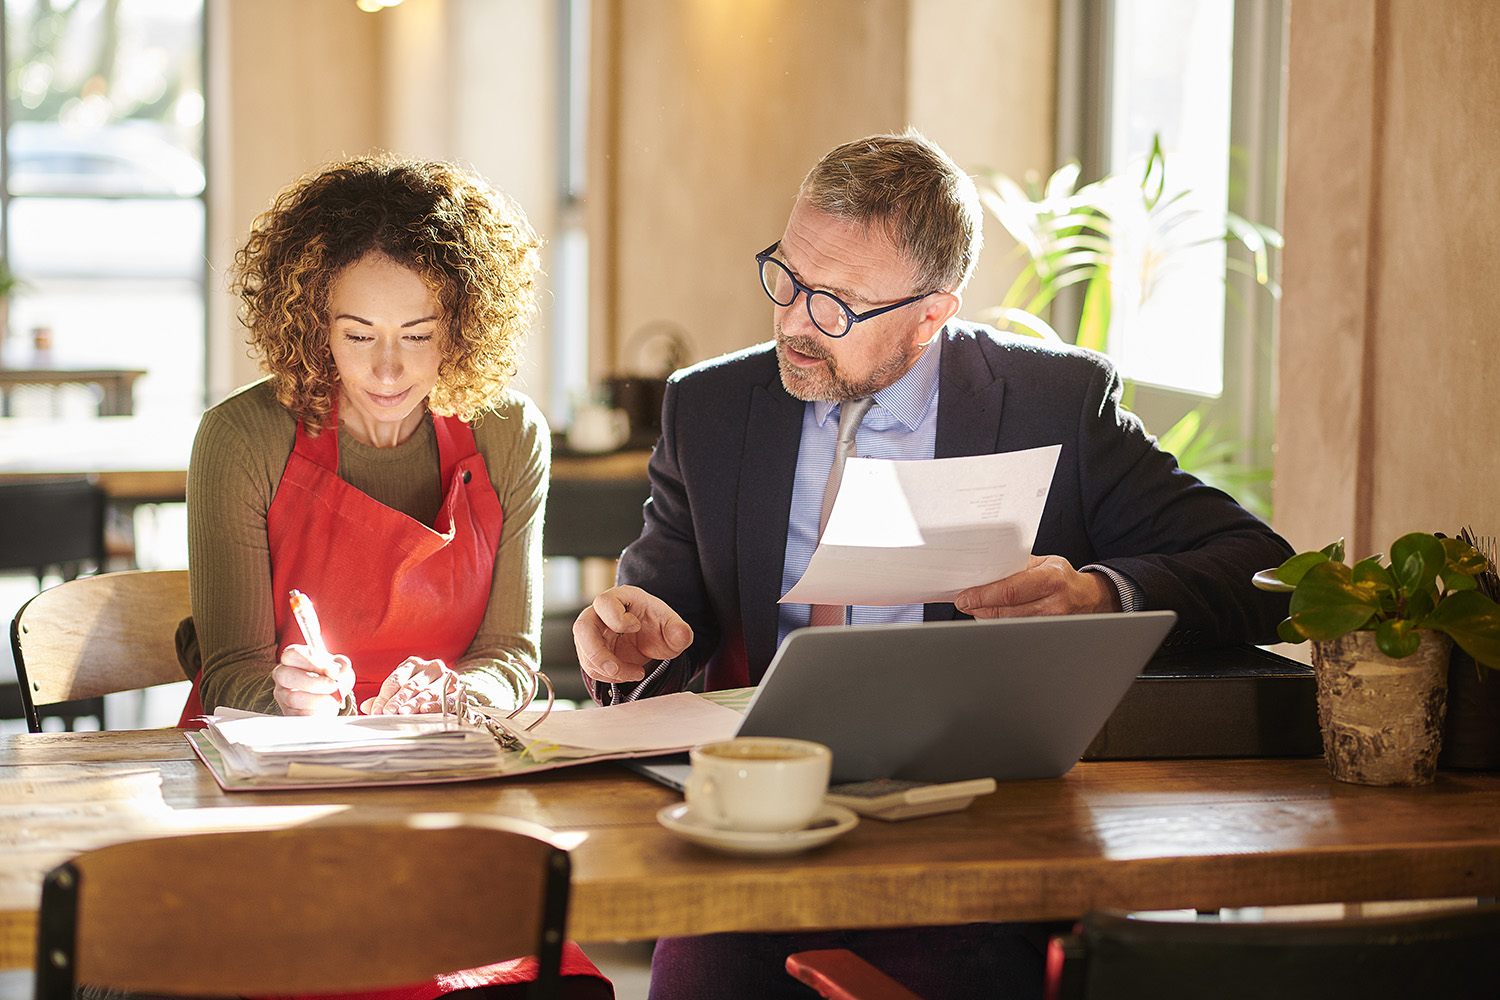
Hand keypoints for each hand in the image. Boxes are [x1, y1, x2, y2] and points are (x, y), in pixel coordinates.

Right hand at [273, 644, 355, 715]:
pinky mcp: (288, 712)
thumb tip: (337, 670)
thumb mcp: (339, 667)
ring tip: (333, 698)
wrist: (333, 696)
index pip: (292, 654)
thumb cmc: (332, 677)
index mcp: (293, 658)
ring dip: (319, 699)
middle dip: (314, 682)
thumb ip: (341, 664)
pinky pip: (299, 714)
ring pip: (293, 698)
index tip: (329, 669)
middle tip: (333, 685)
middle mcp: (283, 675)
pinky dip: (317, 712)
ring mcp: (283, 695)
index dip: (311, 661)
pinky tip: (326, 708)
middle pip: (286, 676)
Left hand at [361, 657, 453, 714]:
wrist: (450, 689)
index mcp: (413, 664)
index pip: (395, 680)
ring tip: (403, 712)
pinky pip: (446, 699)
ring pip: (427, 691)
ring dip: (414, 703)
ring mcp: (447, 677)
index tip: (376, 710)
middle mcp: (431, 667)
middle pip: (411, 685)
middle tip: (387, 712)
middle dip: (397, 700)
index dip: (384, 696)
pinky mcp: (457, 690)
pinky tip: (425, 710)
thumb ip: (385, 698)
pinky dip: (436, 705)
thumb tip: (367, 706)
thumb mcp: (402, 690)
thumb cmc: (421, 690)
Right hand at [573, 585, 692, 683]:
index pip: (604, 602)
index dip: (617, 618)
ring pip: (584, 652)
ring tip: (636, 673)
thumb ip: (679, 631)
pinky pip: (590, 666)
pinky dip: (608, 676)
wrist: (651, 640)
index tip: (637, 628)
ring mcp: (593, 632)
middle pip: (582, 627)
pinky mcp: (590, 650)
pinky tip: (627, 674)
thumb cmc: (658, 627)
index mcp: (621, 598)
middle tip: (616, 668)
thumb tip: (681, 634)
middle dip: (598, 653)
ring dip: (608, 670)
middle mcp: (600, 613)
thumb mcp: (673, 629)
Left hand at [953, 554, 1122, 618]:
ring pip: (1009, 624)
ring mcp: (1052, 623)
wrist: (1090, 598)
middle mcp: (1054, 603)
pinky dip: (1001, 624)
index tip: (965, 597)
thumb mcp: (1044, 563)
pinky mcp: (1049, 635)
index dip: (983, 596)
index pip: (1010, 591)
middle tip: (964, 603)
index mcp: (1051, 579)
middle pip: (1006, 612)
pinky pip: (1018, 631)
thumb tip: (985, 570)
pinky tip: (992, 618)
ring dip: (987, 617)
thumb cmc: (1062, 577)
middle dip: (980, 608)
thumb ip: (1017, 565)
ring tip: (975, 609)